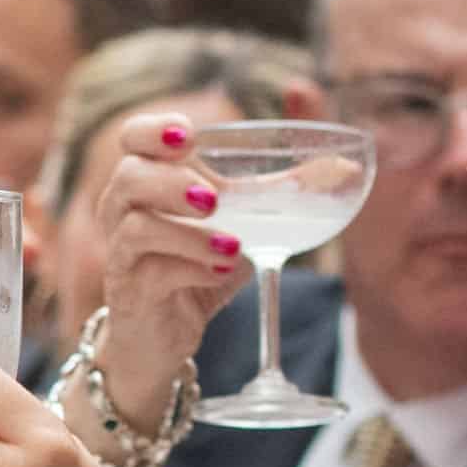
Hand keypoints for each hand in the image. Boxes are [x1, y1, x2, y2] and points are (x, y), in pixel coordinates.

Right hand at [60, 119, 248, 433]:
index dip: (153, 130)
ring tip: (233, 245)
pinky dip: (192, 270)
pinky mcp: (132, 295)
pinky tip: (222, 273)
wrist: (163, 336)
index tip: (190, 135)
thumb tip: (344, 170)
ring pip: (136, 228)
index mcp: (145, 182)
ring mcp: (123, 255)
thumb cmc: (195, 267)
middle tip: (214, 198)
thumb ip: (277, 194)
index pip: (132, 138)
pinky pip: (153, 275)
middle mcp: (122, 213)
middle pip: (128, 178)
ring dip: (189, 234)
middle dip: (171, 182)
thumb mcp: (238, 224)